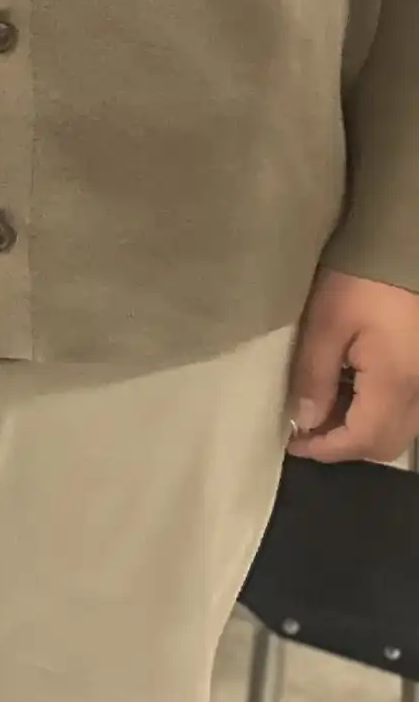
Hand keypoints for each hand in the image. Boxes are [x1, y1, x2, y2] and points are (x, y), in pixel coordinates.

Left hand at [288, 270, 418, 459]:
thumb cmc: (359, 284)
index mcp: (395, 383)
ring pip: (400, 431)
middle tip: (306, 429)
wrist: (401, 252)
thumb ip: (315, 377)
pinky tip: (349, 396)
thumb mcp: (325, 326)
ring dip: (362, 432)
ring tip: (322, 412)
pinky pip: (407, 411)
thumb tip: (306, 420)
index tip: (294, 443)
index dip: (327, 449)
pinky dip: (378, 415)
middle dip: (345, 446)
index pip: (364, 439)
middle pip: (386, 444)